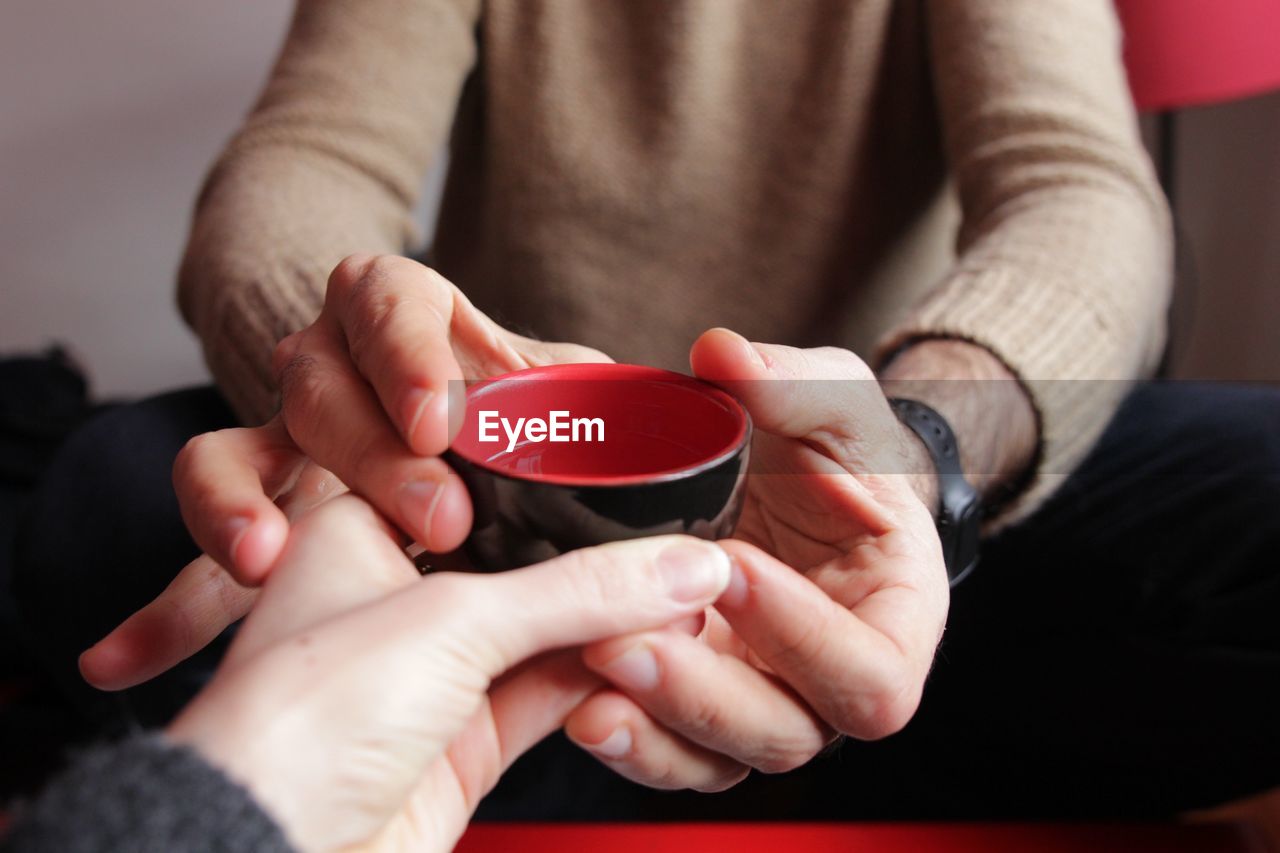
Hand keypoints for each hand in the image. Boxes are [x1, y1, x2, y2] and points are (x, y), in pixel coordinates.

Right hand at [80, 253, 607, 688]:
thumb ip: (593, 394)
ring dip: (246, 506)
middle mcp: (331, 364)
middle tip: (438, 518)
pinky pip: (208, 540)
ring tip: (265, 563)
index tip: (439, 417)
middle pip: (319, 386)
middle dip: (368, 451)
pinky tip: (144, 643)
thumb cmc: (505, 393)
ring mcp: (284, 436)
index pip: (389, 301)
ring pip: (235, 449)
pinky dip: (181, 588)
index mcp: (404, 314)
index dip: (405, 353)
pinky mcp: (258, 506)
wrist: (431, 410)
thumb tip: (666, 413)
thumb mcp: (551, 381)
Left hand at [167, 494, 731, 851]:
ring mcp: (426, 674)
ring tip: (688, 595)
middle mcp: (390, 596)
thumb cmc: (297, 722)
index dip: (545, 467)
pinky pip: (546, 694)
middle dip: (593, 556)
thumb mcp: (452, 621)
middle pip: (515, 558)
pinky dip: (599, 679)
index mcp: (354, 526)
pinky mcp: (459, 743)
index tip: (624, 457)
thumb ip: (579, 590)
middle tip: (674, 537)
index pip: (466, 476)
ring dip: (610, 621)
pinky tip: (654, 658)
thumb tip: (680, 566)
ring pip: (538, 630)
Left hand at [562, 328, 949, 789]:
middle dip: (702, 692)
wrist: (797, 485)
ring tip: (584, 670)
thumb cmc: (836, 451)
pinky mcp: (698, 704)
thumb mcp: (833, 404)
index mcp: (893, 622)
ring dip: (651, 726)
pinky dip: (623, 736)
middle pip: (785, 734)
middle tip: (623, 636)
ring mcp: (760, 701)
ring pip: (718, 757)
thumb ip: (796, 383)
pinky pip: (668, 750)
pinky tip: (569, 698)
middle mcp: (829, 683)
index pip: (871, 673)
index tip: (732, 564)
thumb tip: (723, 353)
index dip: (805, 636)